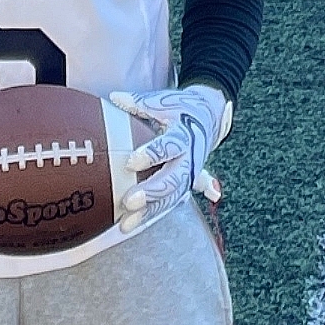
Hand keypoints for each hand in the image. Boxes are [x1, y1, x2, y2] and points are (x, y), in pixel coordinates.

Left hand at [119, 82, 229, 225]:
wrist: (208, 117)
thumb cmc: (181, 108)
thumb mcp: (163, 101)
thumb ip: (139, 102)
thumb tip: (115, 98)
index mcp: (184, 136)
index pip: (169, 147)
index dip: (151, 154)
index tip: (131, 162)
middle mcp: (188, 160)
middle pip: (172, 180)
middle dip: (151, 192)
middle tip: (129, 201)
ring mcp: (187, 176)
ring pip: (170, 198)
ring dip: (149, 212)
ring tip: (126, 223)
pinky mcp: (181, 187)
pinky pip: (166, 205)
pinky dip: (149, 216)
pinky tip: (130, 226)